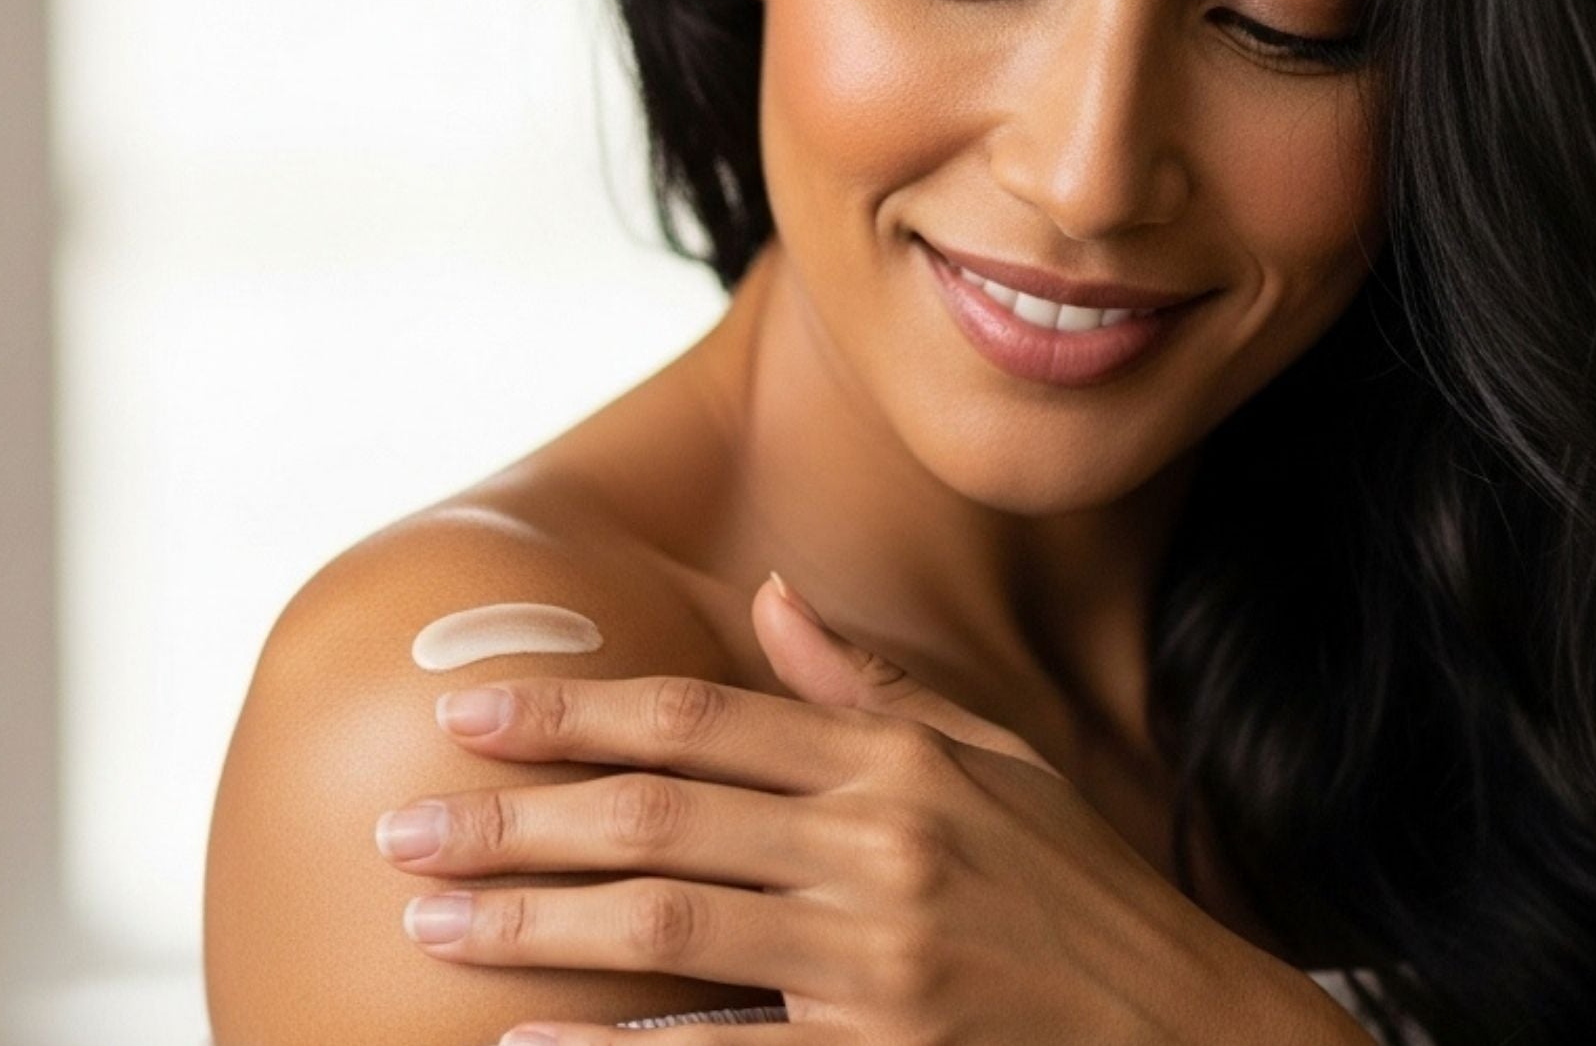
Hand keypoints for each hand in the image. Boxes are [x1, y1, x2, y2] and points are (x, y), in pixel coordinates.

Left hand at [373, 573, 1373, 1043]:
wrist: (1197, 1034)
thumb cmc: (1084, 898)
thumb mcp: (997, 767)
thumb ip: (872, 690)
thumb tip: (769, 595)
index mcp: (897, 765)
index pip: (699, 717)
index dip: (571, 710)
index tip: (463, 709)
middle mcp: (879, 847)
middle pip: (655, 815)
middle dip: (511, 819)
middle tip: (398, 828)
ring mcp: (878, 961)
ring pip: (665, 925)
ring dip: (530, 924)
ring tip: (427, 923)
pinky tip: (526, 1045)